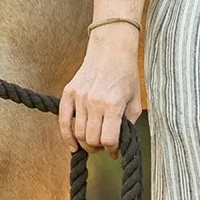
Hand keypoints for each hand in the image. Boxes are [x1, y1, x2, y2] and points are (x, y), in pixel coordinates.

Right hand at [58, 27, 142, 156]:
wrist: (111, 49)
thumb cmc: (126, 74)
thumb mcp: (135, 101)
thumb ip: (128, 125)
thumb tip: (119, 147)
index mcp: (113, 104)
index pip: (109, 140)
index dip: (113, 149)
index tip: (115, 149)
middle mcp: (95, 102)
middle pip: (91, 140)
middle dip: (99, 148)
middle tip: (103, 145)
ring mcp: (80, 97)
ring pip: (78, 133)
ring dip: (85, 143)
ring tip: (92, 141)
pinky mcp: (69, 92)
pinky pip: (63, 121)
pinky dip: (67, 136)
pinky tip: (73, 145)